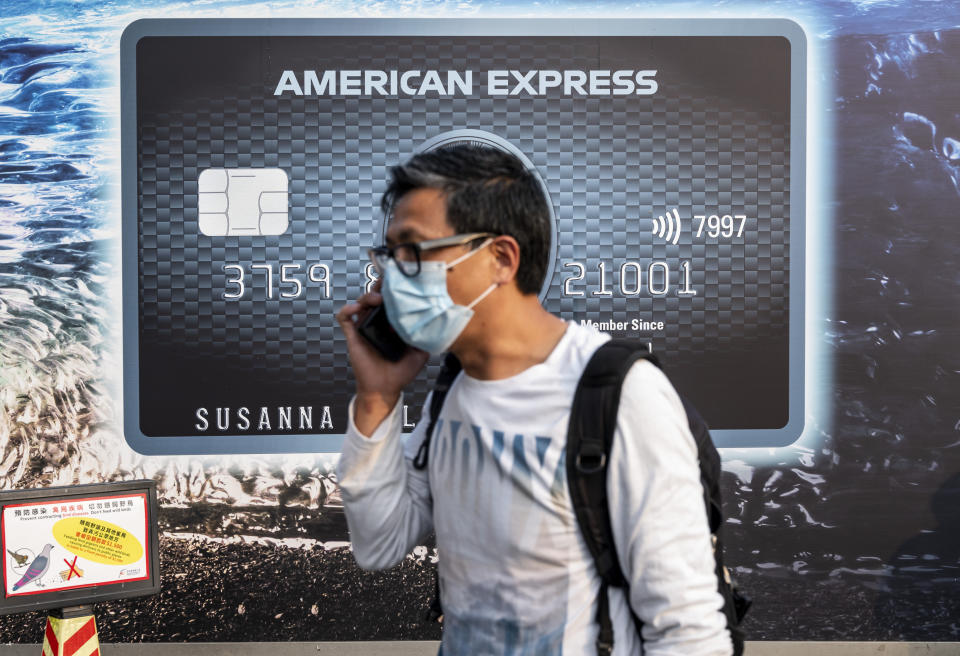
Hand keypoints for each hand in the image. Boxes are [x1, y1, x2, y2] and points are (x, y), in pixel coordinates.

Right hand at [335, 281, 428, 434]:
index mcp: (393, 323)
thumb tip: (435, 322)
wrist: (385, 389)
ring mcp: (365, 327)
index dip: (396, 290)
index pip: (393, 300)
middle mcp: (379, 322)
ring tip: (377, 298)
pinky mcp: (353, 335)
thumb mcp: (421, 353)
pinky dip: (347, 309)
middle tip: (388, 283)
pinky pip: (345, 318)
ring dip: (368, 296)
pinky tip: (355, 308)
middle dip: (381, 286)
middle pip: (377, 295)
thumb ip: (426, 337)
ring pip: (361, 302)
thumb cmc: (401, 372)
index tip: (403, 282)